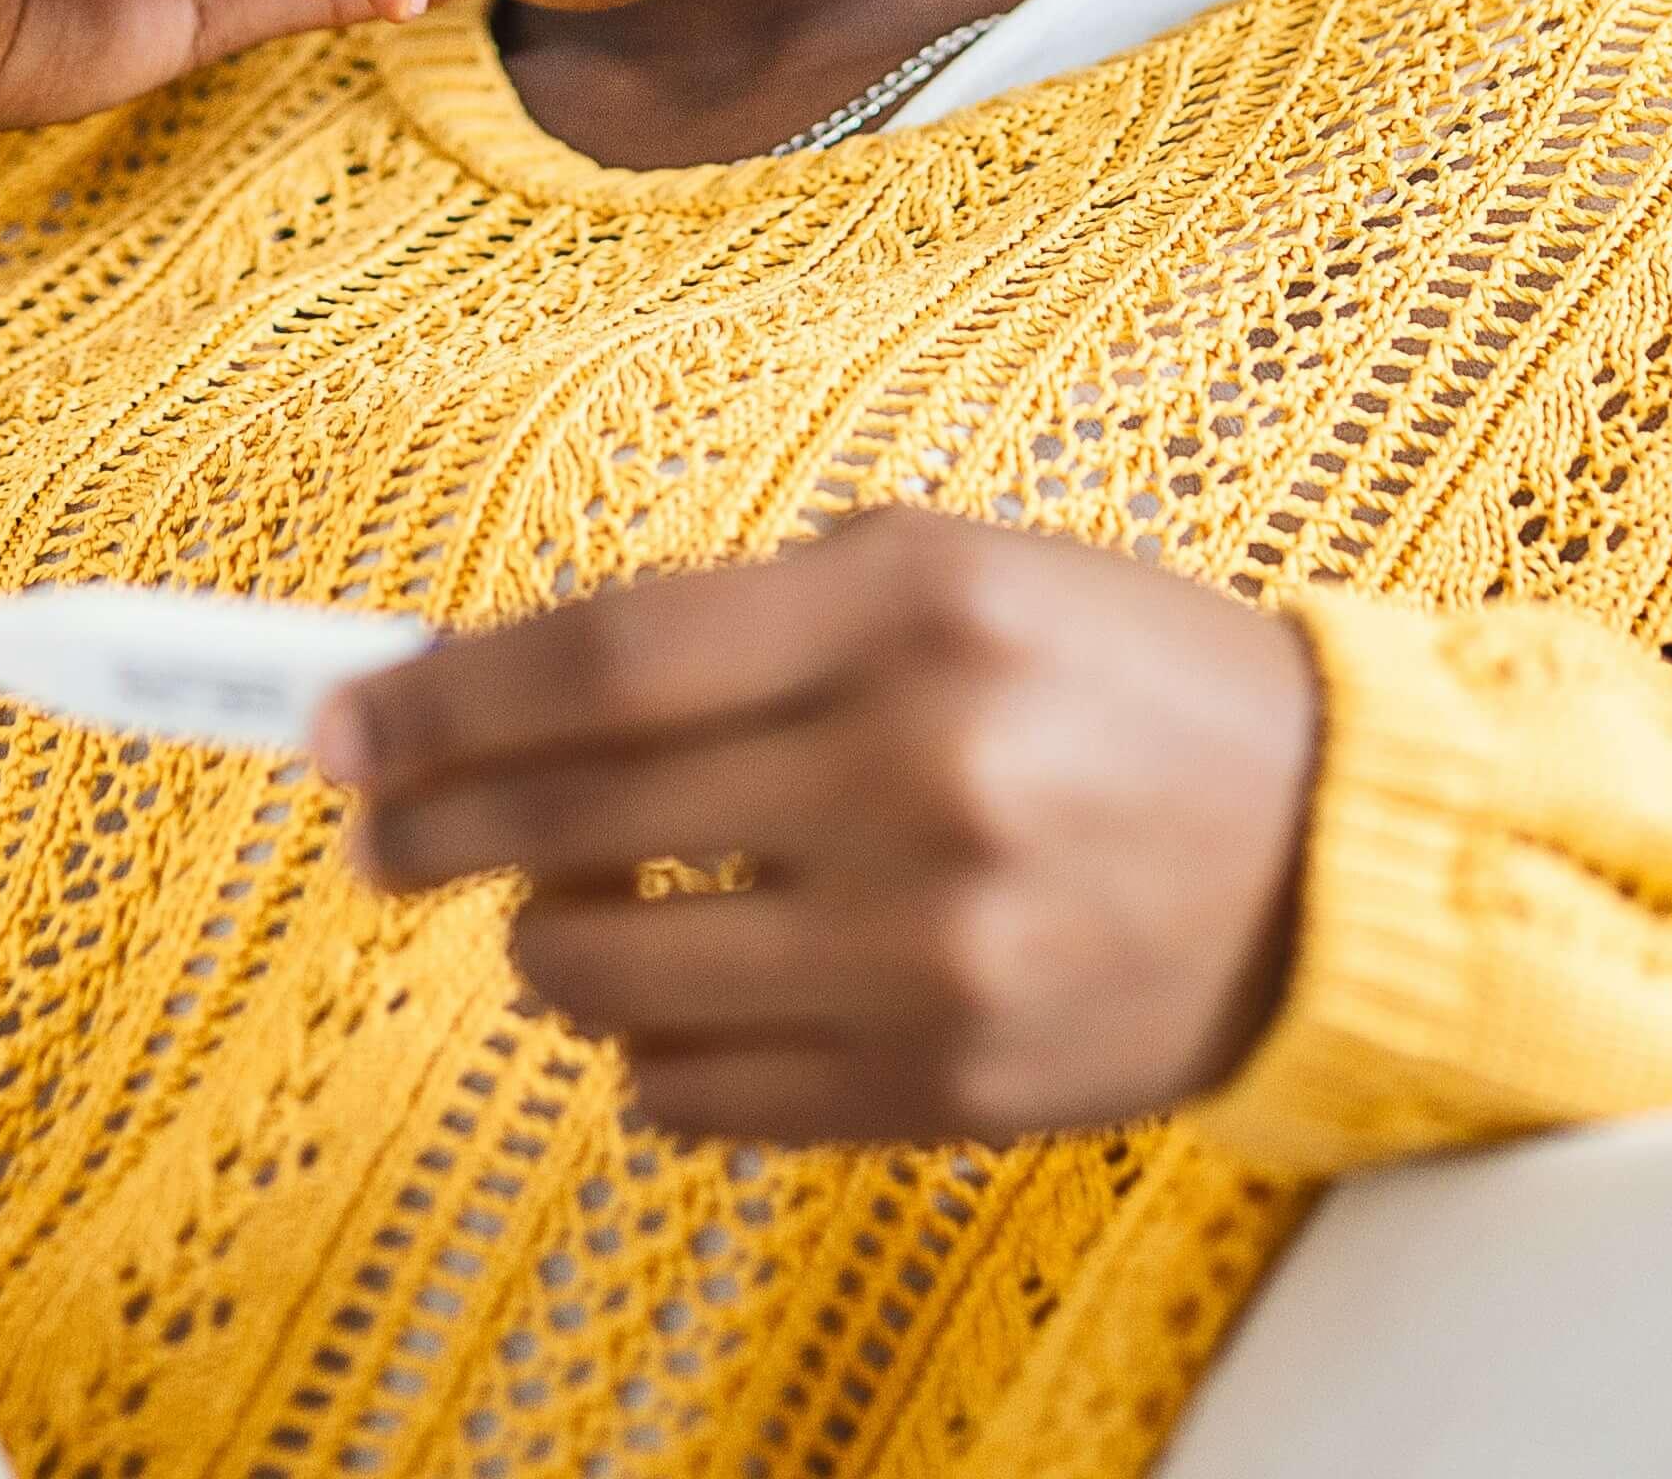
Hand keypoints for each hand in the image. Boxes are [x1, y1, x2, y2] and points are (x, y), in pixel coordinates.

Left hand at [314, 508, 1322, 1146]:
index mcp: (908, 613)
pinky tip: (690, 996)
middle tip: (376, 828)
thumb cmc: (1114, 686)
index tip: (339, 725)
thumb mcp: (948, 573)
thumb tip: (493, 690)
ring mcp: (929, 952)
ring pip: (602, 980)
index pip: (595, 663)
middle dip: (427, 826)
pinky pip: (690, 1097)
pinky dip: (647, 1052)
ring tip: (576, 907)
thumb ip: (738, 622)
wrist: (1332, 852)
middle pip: (568, 821)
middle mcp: (913, 778)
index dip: (436, 700)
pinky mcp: (942, 1090)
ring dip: (544, 942)